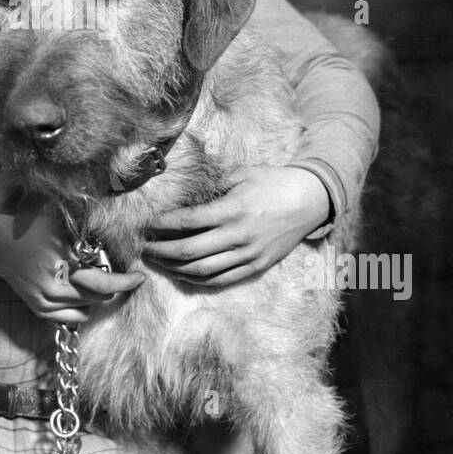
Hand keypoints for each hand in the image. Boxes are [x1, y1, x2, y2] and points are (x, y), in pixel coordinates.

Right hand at [0, 199, 145, 322]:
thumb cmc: (33, 227)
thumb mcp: (59, 216)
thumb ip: (87, 218)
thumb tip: (117, 216)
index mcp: (62, 262)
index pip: (103, 281)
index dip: (126, 281)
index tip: (140, 277)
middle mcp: (54, 286)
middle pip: (99, 296)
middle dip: (111, 284)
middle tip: (113, 271)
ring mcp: (46, 301)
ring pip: (89, 308)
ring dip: (97, 295)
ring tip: (91, 276)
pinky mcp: (40, 310)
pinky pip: (75, 316)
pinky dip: (84, 306)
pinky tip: (80, 289)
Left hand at [142, 166, 331, 287]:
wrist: (309, 201)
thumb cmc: (272, 182)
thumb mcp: (242, 173)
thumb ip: (212, 183)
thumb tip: (180, 188)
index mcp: (232, 209)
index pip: (186, 221)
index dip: (162, 225)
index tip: (146, 224)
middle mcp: (238, 236)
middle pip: (188, 251)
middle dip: (160, 250)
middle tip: (143, 247)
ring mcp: (247, 255)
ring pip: (201, 270)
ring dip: (173, 268)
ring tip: (156, 261)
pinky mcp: (255, 267)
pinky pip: (220, 280)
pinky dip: (196, 279)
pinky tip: (181, 273)